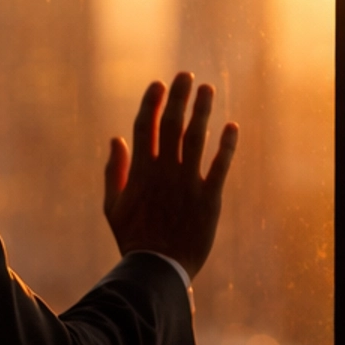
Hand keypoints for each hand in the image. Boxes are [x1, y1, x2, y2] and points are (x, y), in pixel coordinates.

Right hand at [104, 73, 237, 281]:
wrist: (159, 268)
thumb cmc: (134, 238)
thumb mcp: (113, 206)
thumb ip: (115, 171)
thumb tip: (116, 139)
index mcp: (140, 172)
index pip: (145, 127)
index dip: (151, 102)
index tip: (157, 84)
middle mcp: (164, 172)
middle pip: (171, 125)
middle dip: (178, 97)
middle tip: (185, 76)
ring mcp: (187, 183)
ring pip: (196, 138)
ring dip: (202, 111)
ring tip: (207, 90)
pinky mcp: (209, 198)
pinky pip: (220, 165)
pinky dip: (227, 145)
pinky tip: (232, 126)